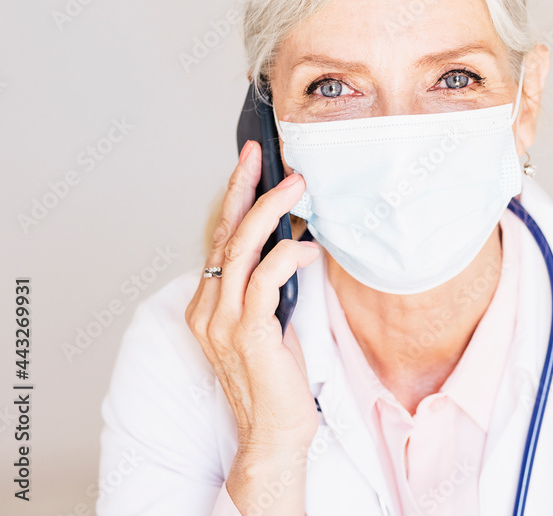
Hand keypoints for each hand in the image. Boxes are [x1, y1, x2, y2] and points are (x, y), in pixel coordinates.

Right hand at [185, 140, 320, 453]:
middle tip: (264, 157)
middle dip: (245, 189)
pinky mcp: (247, 335)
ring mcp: (222, 322)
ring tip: (297, 188)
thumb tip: (293, 240)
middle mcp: (208, 309)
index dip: (234, 197)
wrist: (274, 432)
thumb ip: (270, 284)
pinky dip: (285, 258)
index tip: (250, 162)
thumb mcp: (272, 320)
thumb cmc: (277, 378)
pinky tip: (307, 247)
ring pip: (240, 251)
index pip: (220, 238)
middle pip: (224, 235)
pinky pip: (265, 283)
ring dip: (270, 212)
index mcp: (210, 303)